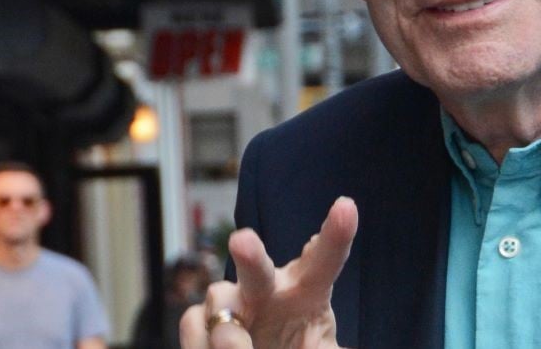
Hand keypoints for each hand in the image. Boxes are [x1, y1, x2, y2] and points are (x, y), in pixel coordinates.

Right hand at [180, 197, 358, 348]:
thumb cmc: (296, 345)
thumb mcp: (320, 348)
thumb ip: (326, 348)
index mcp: (307, 289)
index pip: (324, 262)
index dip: (335, 236)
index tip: (346, 207)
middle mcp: (268, 287)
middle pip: (258, 267)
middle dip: (250, 254)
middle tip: (243, 241)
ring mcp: (232, 300)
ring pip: (219, 297)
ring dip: (227, 331)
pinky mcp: (201, 316)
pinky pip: (194, 323)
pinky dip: (202, 343)